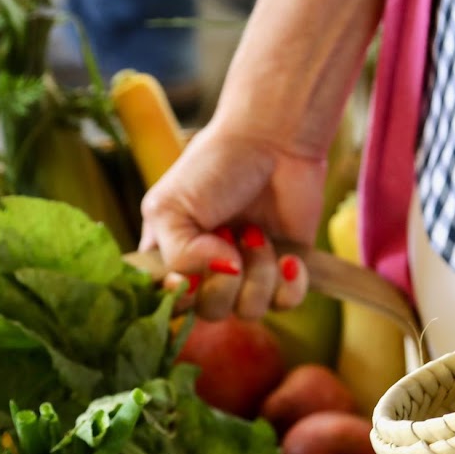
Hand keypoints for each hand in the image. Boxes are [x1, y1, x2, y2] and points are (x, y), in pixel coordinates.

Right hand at [140, 119, 325, 321]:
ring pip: (249, 311)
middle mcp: (208, 271)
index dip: (178, 298)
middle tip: (230, 235)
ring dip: (257, 272)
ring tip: (258, 232)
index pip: (166, 303)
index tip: (185, 275)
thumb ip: (177, 255)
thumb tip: (218, 275)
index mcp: (171, 257)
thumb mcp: (171, 207)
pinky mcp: (286, 272)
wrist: (273, 139)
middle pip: (208, 313)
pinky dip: (288, 282)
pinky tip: (288, 256)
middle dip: (222, 281)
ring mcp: (248, 274)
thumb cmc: (215, 165)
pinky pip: (286, 305)